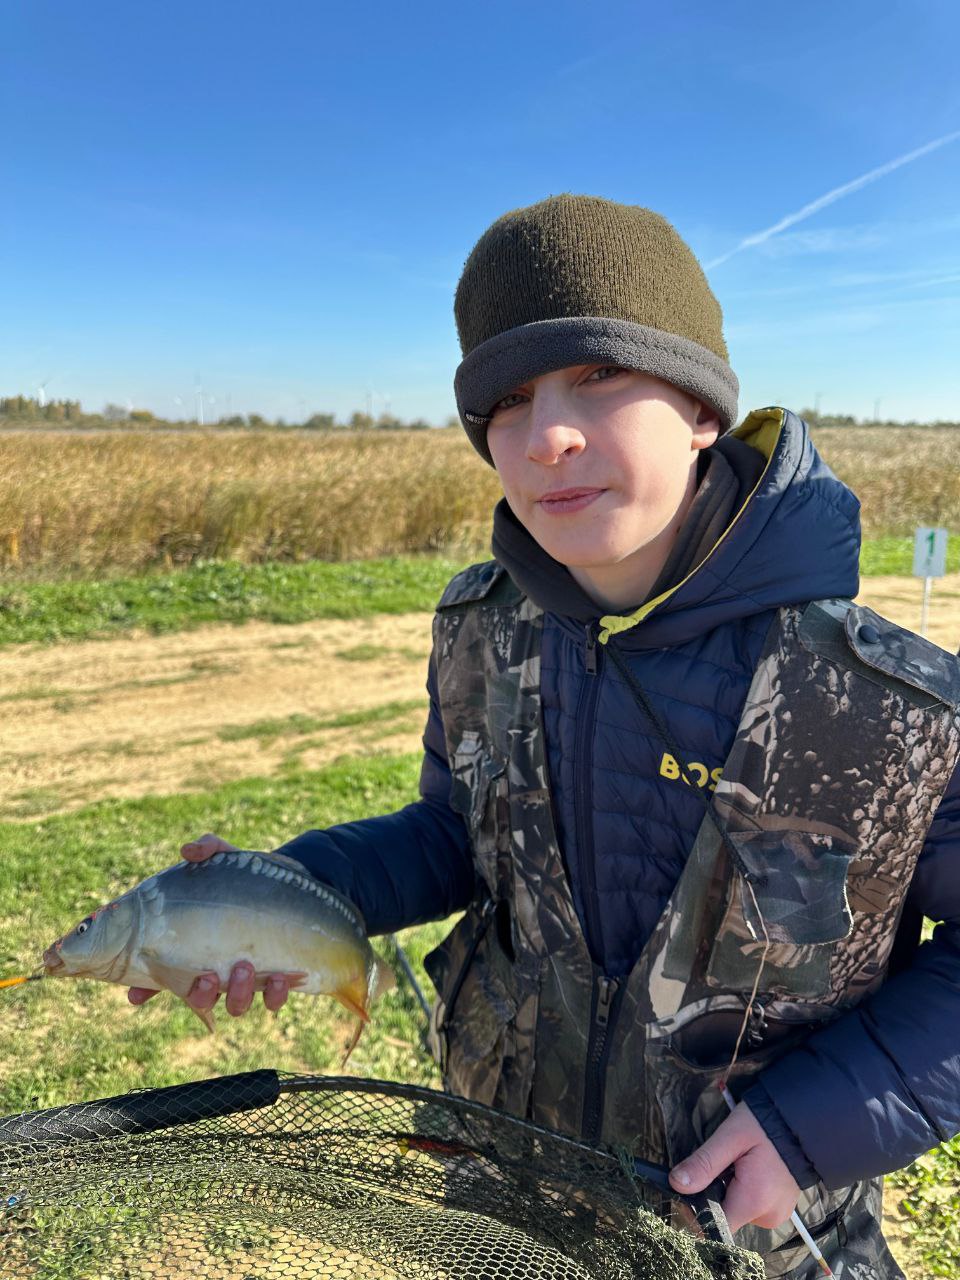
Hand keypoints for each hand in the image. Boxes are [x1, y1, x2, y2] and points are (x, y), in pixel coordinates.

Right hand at [126, 833, 292, 1015]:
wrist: (289, 885)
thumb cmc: (245, 875)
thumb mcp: (225, 857)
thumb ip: (207, 849)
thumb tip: (189, 850)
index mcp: (192, 947)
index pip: (160, 975)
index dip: (144, 991)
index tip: (136, 996)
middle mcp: (216, 969)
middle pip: (198, 997)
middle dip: (200, 993)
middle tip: (209, 975)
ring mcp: (245, 978)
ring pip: (234, 1004)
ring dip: (237, 994)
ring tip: (244, 968)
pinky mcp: (276, 980)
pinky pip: (273, 1001)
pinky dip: (276, 995)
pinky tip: (281, 978)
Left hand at [668, 1102, 800, 1232]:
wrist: (802, 1122)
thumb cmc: (765, 1124)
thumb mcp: (730, 1136)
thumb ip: (704, 1162)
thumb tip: (677, 1184)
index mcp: (754, 1202)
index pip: (714, 1224)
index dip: (697, 1207)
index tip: (692, 1183)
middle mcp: (767, 1216)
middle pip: (725, 1216)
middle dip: (714, 1192)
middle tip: (721, 1163)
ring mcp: (776, 1214)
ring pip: (737, 1210)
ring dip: (728, 1190)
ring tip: (738, 1163)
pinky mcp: (779, 1208)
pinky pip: (751, 1206)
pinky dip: (743, 1190)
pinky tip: (748, 1169)